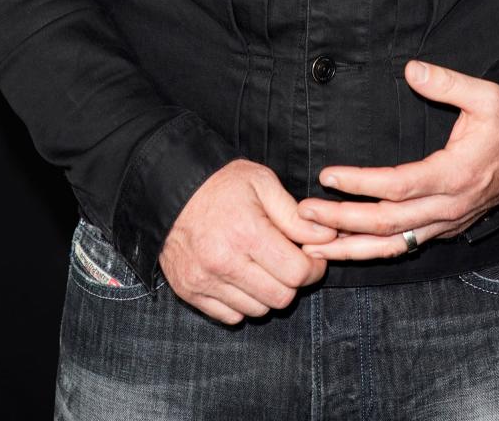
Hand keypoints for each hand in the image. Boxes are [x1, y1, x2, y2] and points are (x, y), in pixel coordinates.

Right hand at [158, 158, 337, 322]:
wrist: (170, 189)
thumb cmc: (220, 183)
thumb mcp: (262, 183)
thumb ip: (295, 215)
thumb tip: (328, 236)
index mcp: (246, 232)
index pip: (296, 273)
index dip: (314, 267)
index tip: (313, 257)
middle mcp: (224, 262)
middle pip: (280, 298)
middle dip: (293, 282)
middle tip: (289, 261)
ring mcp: (204, 281)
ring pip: (257, 310)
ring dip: (268, 293)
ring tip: (263, 266)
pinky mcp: (189, 291)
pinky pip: (230, 316)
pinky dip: (243, 303)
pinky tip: (241, 277)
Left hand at [296, 60, 498, 261]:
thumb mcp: (485, 94)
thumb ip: (446, 82)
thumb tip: (412, 69)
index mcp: (456, 174)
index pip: (398, 186)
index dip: (360, 184)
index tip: (328, 176)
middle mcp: (450, 206)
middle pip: (388, 223)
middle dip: (343, 222)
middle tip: (304, 214)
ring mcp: (448, 222)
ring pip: (394, 245)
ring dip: (353, 248)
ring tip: (314, 246)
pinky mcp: (447, 227)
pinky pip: (406, 246)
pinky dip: (375, 250)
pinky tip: (349, 249)